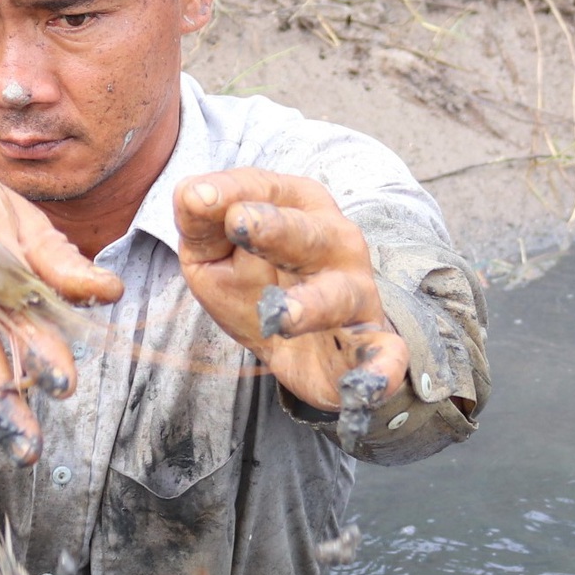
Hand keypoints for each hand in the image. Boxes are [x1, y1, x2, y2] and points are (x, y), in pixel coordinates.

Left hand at [174, 169, 407, 410]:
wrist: (299, 349)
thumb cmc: (255, 283)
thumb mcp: (215, 252)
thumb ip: (202, 224)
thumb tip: (190, 193)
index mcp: (297, 207)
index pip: (262, 189)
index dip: (229, 192)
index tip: (196, 197)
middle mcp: (334, 242)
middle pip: (306, 233)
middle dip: (275, 228)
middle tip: (241, 222)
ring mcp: (356, 293)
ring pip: (339, 294)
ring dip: (312, 304)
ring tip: (281, 315)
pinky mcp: (371, 345)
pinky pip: (384, 355)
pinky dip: (379, 370)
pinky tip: (367, 385)